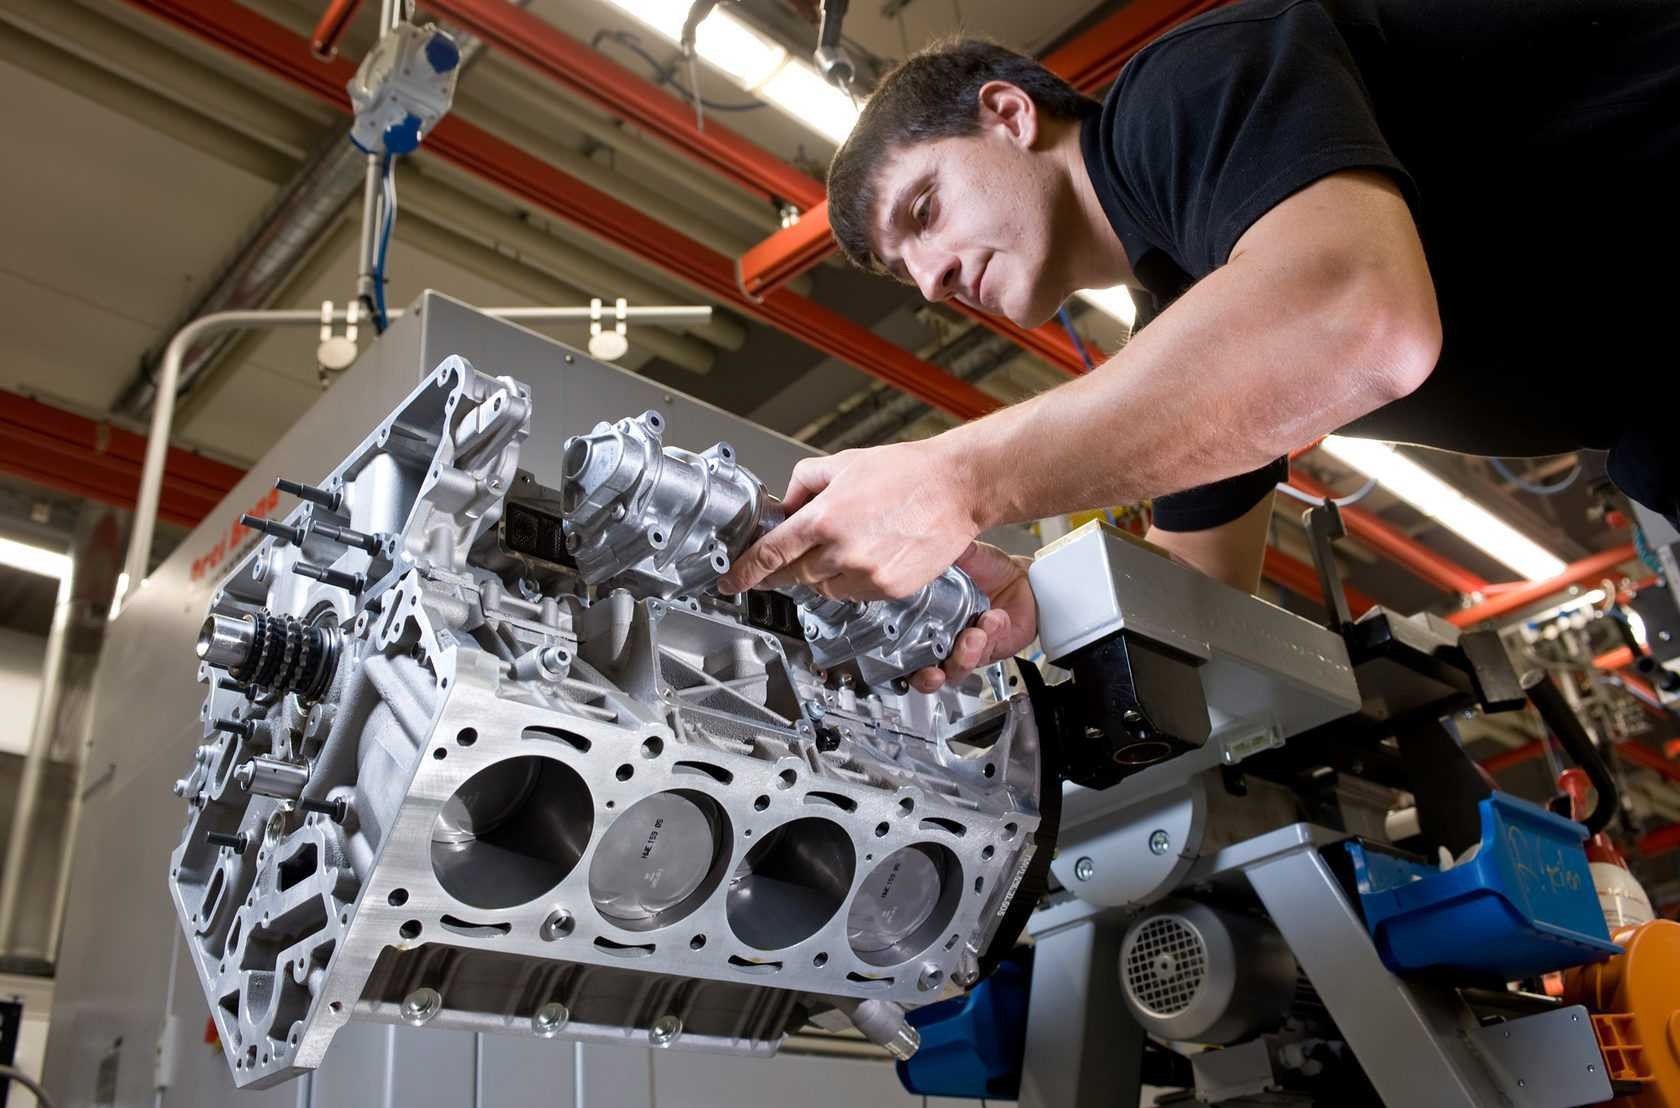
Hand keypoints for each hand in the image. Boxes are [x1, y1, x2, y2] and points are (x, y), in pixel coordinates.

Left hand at [718, 437, 983, 600]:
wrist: (957, 488)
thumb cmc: (908, 472)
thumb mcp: (843, 463)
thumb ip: (804, 484)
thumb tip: (786, 506)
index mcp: (825, 518)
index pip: (770, 554)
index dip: (745, 572)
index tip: (731, 582)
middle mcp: (843, 552)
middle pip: (794, 576)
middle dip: (786, 568)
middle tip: (791, 556)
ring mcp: (867, 575)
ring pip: (824, 588)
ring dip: (823, 573)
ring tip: (847, 545)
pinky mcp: (889, 590)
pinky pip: (854, 594)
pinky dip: (851, 581)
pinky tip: (868, 555)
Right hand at [909, 542, 1036, 692]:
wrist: (1021, 576)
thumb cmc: (986, 568)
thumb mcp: (957, 556)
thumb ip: (935, 556)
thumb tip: (914, 543)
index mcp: (925, 620)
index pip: (901, 650)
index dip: (896, 662)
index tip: (897, 658)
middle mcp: (943, 640)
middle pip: (924, 674)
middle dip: (927, 676)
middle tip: (934, 670)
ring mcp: (967, 648)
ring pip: (957, 669)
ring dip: (964, 656)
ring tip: (974, 635)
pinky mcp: (993, 650)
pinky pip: (989, 653)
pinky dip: (992, 636)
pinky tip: (995, 619)